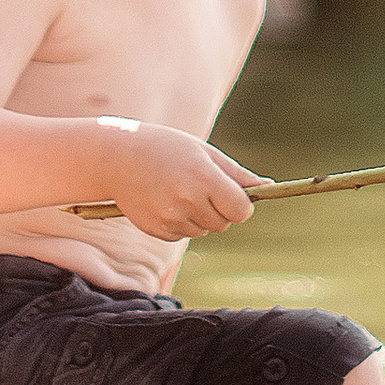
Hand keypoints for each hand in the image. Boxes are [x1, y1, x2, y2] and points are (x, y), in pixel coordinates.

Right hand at [105, 127, 268, 235]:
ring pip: (203, 230)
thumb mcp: (203, 152)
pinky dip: (180, 223)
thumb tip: (269, 186)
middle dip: (219, 209)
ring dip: (199, 216)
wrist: (116, 157)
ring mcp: (171, 218)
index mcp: (204, 178)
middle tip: (199, 186)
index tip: (232, 195)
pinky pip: (183, 235)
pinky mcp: (157, 230)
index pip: (241, 210)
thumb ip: (236, 174)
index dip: (241, 204)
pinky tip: (164, 201)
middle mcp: (188, 201)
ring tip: (177, 190)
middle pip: (224, 222)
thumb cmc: (166, 148)